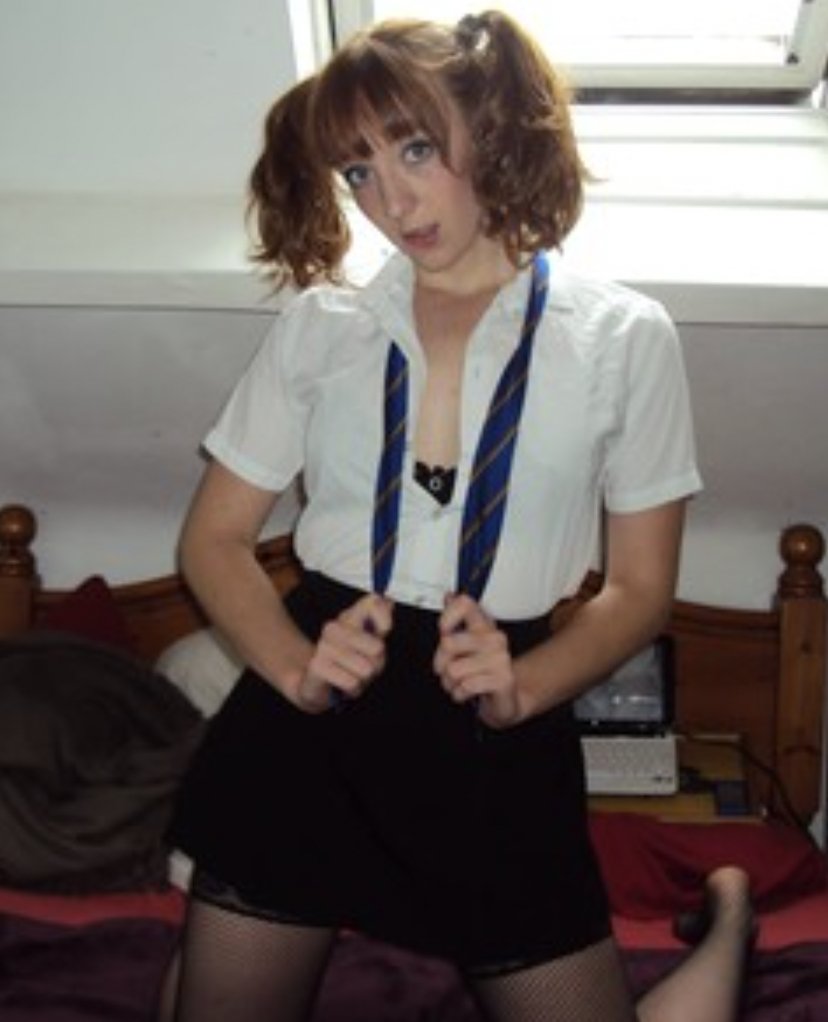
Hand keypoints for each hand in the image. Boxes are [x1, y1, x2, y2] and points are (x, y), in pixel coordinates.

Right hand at [296, 593, 392, 711]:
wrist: (318, 685)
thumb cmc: (348, 662)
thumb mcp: (371, 643)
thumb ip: (380, 622)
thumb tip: (389, 602)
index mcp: (349, 617)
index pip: (372, 603)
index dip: (384, 618)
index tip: (384, 630)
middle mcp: (334, 627)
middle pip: (377, 647)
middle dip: (377, 663)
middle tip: (366, 664)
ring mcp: (323, 646)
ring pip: (366, 668)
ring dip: (364, 678)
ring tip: (353, 674)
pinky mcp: (316, 666)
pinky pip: (352, 682)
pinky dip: (353, 688)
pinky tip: (343, 684)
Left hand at [433, 593, 521, 727]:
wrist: (505, 699)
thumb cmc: (481, 673)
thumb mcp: (465, 645)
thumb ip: (455, 622)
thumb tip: (449, 595)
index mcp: (484, 625)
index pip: (465, 604)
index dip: (447, 617)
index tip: (444, 631)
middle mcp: (494, 637)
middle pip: (448, 643)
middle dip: (440, 663)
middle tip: (448, 669)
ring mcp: (500, 657)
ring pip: (453, 669)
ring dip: (450, 682)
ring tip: (460, 682)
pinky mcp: (503, 678)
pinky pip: (466, 685)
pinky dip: (460, 694)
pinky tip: (468, 692)